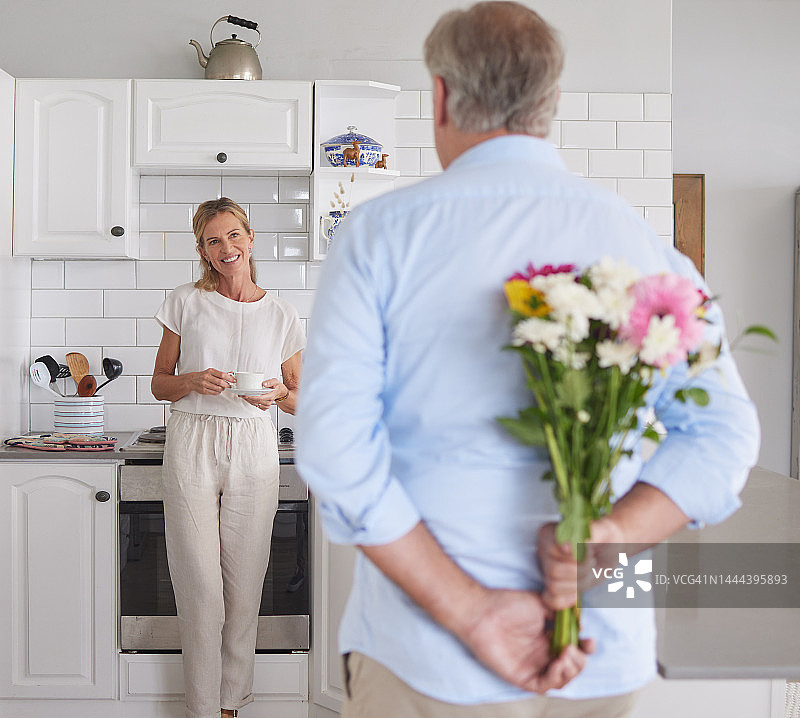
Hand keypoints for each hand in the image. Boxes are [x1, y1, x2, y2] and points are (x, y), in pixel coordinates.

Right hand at [186, 368, 232, 394]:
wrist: (192, 380)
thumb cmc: (203, 375)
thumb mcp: (211, 371)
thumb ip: (221, 373)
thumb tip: (231, 373)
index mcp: (210, 371)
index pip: (222, 375)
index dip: (229, 378)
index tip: (234, 380)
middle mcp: (207, 377)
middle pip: (220, 382)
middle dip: (227, 385)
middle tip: (229, 386)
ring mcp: (204, 384)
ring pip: (218, 388)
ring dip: (222, 389)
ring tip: (222, 388)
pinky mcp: (203, 390)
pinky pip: (214, 392)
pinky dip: (218, 392)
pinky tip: (217, 390)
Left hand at [240, 378, 286, 410]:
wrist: (280, 392)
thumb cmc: (277, 387)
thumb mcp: (275, 381)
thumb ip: (269, 382)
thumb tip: (263, 384)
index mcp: (271, 395)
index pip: (260, 398)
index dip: (252, 397)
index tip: (246, 395)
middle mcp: (268, 401)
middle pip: (256, 401)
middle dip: (248, 398)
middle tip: (241, 394)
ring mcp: (267, 404)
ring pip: (256, 404)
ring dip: (248, 400)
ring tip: (243, 396)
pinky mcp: (265, 406)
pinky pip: (257, 406)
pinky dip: (252, 403)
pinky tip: (248, 399)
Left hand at [460, 587, 593, 692]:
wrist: (483, 611)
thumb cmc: (507, 604)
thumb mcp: (540, 603)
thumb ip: (559, 612)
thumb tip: (578, 620)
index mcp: (548, 638)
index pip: (574, 650)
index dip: (585, 649)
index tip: (588, 639)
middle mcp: (542, 654)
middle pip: (571, 668)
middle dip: (579, 660)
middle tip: (573, 646)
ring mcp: (532, 666)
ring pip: (561, 680)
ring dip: (570, 670)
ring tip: (565, 653)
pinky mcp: (521, 676)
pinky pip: (544, 686)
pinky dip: (555, 677)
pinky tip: (556, 663)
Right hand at [537, 519, 626, 610]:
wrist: (610, 548)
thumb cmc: (605, 536)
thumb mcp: (601, 530)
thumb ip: (586, 534)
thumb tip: (566, 547)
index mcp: (549, 533)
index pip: (553, 550)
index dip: (574, 556)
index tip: (590, 548)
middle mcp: (543, 551)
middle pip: (553, 571)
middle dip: (580, 570)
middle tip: (592, 561)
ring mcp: (547, 569)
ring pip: (554, 586)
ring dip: (578, 583)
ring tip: (588, 572)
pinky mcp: (554, 584)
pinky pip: (550, 600)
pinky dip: (564, 600)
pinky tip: (577, 594)